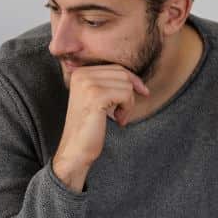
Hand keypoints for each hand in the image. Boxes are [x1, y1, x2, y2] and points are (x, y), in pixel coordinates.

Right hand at [53, 65, 149, 191]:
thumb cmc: (88, 127)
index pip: (116, 68)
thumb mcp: (96, 98)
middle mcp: (81, 75)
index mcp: (79, 73)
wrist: (75, 149)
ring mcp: (88, 84)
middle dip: (129, 94)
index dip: (132, 81)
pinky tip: (117, 120)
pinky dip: (127, 109)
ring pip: (126, 84)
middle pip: (122, 74)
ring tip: (117, 117)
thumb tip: (134, 77)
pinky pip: (126, 94)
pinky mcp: (96, 95)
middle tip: (121, 113)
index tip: (142, 93)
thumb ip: (108, 83)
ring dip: (128, 104)